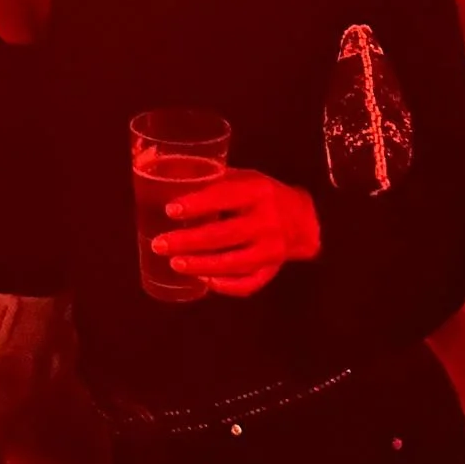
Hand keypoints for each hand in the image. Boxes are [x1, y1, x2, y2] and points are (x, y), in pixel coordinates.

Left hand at [153, 168, 321, 298]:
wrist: (304, 219)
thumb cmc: (265, 195)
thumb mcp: (246, 178)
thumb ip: (215, 181)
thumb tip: (172, 179)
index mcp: (259, 192)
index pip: (224, 197)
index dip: (196, 204)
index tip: (171, 210)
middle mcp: (268, 221)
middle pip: (222, 235)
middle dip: (188, 242)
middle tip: (160, 244)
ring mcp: (272, 249)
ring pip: (232, 263)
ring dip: (200, 265)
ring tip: (175, 263)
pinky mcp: (273, 269)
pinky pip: (248, 284)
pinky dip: (226, 285)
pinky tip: (205, 281)